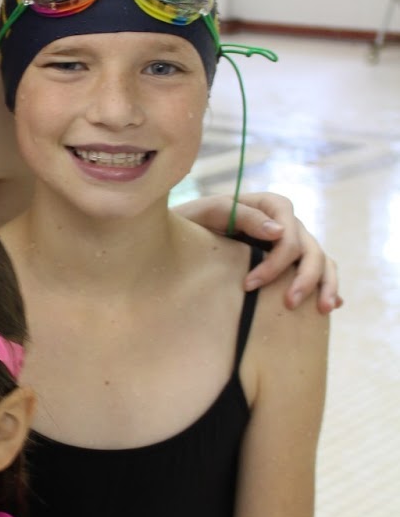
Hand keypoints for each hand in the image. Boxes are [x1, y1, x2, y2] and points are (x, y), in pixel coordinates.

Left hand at [175, 192, 340, 311]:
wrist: (184, 235)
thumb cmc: (196, 220)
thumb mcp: (213, 212)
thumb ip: (245, 216)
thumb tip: (278, 231)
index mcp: (272, 206)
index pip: (289, 234)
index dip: (276, 261)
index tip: (249, 285)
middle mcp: (288, 224)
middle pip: (310, 249)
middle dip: (304, 278)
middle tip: (289, 304)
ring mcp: (293, 243)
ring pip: (322, 261)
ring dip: (326, 285)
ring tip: (324, 309)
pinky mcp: (292, 261)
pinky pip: (319, 272)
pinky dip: (328, 287)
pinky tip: (332, 305)